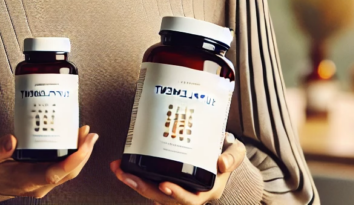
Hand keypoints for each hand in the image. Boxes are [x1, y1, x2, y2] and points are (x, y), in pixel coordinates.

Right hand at [0, 124, 98, 199]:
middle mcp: (37, 184)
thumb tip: (11, 140)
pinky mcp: (42, 176)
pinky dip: (72, 154)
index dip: (73, 159)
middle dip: (83, 153)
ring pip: (68, 171)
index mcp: (25, 180)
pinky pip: (62, 168)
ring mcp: (41, 182)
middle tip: (89, 133)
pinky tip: (73, 139)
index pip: (54, 173)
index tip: (84, 143)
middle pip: (68, 172)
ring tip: (85, 133)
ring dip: (80, 153)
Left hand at [110, 133, 246, 204]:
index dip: (177, 194)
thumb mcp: (236, 153)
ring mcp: (176, 187)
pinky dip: (135, 176)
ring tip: (118, 170)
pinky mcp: (166, 179)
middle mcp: (188, 193)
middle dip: (142, 188)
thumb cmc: (228, 154)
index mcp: (205, 190)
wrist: (221, 154)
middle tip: (125, 175)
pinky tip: (122, 168)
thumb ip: (232, 157)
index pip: (190, 200)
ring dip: (133, 182)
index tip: (164, 185)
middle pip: (163, 198)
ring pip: (152, 192)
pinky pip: (149, 183)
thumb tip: (222, 163)